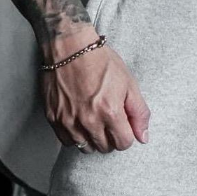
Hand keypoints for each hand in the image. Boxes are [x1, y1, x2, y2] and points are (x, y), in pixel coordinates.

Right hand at [40, 29, 150, 153]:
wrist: (70, 47)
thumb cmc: (101, 62)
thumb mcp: (129, 84)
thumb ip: (139, 113)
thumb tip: (143, 138)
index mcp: (110, 111)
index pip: (124, 143)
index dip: (127, 135)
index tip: (123, 125)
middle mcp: (88, 120)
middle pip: (105, 147)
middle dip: (111, 137)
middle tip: (109, 121)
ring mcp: (69, 120)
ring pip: (86, 147)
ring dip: (93, 139)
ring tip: (95, 121)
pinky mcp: (53, 118)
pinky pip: (67, 141)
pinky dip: (75, 136)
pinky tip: (80, 122)